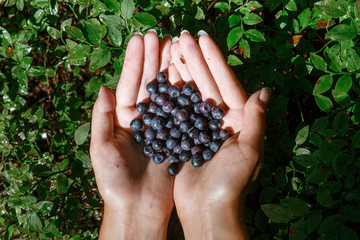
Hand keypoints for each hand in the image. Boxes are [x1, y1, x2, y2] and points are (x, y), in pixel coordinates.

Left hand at [90, 31, 173, 238]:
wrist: (138, 209)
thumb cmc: (115, 182)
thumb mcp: (101, 149)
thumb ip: (101, 119)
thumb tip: (104, 88)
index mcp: (123, 119)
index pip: (129, 85)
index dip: (134, 62)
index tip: (141, 39)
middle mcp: (143, 120)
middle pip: (148, 84)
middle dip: (153, 59)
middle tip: (160, 34)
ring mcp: (161, 126)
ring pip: (166, 93)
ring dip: (170, 69)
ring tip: (175, 45)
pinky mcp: (177, 136)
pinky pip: (181, 111)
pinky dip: (185, 92)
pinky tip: (190, 73)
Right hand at [169, 31, 269, 238]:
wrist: (206, 210)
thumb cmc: (230, 184)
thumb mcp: (248, 151)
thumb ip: (255, 120)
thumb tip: (265, 91)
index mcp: (239, 122)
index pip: (227, 85)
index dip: (215, 61)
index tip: (202, 40)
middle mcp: (221, 121)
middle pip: (207, 85)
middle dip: (195, 60)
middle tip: (181, 37)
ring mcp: (201, 127)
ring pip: (191, 93)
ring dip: (183, 71)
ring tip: (171, 49)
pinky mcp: (185, 136)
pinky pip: (178, 109)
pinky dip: (171, 92)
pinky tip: (163, 75)